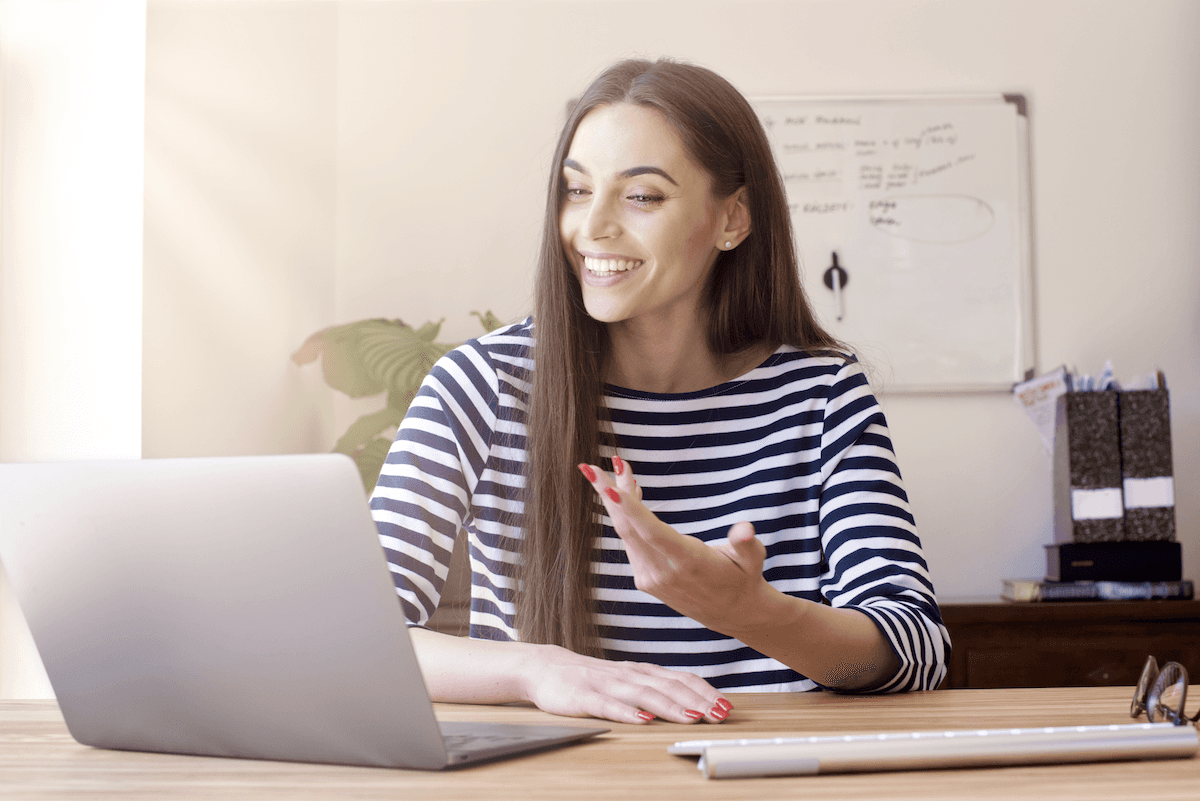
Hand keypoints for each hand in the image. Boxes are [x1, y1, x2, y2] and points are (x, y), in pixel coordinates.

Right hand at [522, 643, 732, 724]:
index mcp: (641, 672)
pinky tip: (642, 721)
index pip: (679, 679)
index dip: (704, 692)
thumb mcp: (628, 680)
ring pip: (643, 695)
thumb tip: (692, 701)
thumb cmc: (592, 678)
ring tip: (691, 717)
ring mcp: (606, 684)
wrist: (546, 668)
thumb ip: (655, 688)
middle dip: (696, 700)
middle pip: (667, 686)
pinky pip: (608, 705)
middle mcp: (628, 675)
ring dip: (670, 706)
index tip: (726, 706)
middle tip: (719, 714)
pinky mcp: (585, 697)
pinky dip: (627, 712)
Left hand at [578, 458, 772, 636]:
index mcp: (688, 562)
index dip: (629, 509)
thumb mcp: (753, 559)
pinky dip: (627, 517)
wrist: (733, 613)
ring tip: (619, 469)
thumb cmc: (744, 576)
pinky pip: (631, 542)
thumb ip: (746, 543)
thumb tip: (745, 530)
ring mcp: (651, 578)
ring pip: (627, 533)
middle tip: (590, 466)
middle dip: (608, 495)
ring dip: (618, 501)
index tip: (609, 488)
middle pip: (629, 528)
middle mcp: (664, 572)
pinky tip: (630, 494)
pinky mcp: (645, 579)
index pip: (652, 532)